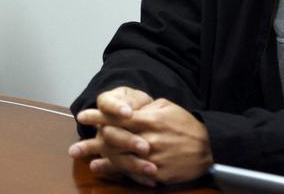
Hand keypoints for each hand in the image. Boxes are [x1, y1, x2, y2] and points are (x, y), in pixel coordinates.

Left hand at [70, 89, 212, 185]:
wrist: (209, 148)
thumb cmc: (186, 125)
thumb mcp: (166, 107)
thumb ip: (145, 108)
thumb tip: (127, 108)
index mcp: (148, 120)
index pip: (116, 117)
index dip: (98, 116)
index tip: (83, 116)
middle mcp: (146, 139)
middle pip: (113, 141)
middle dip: (91, 144)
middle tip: (74, 148)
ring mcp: (151, 158)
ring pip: (120, 160)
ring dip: (101, 161)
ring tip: (87, 162)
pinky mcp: (157, 174)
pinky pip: (134, 174)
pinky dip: (119, 173)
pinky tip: (106, 171)